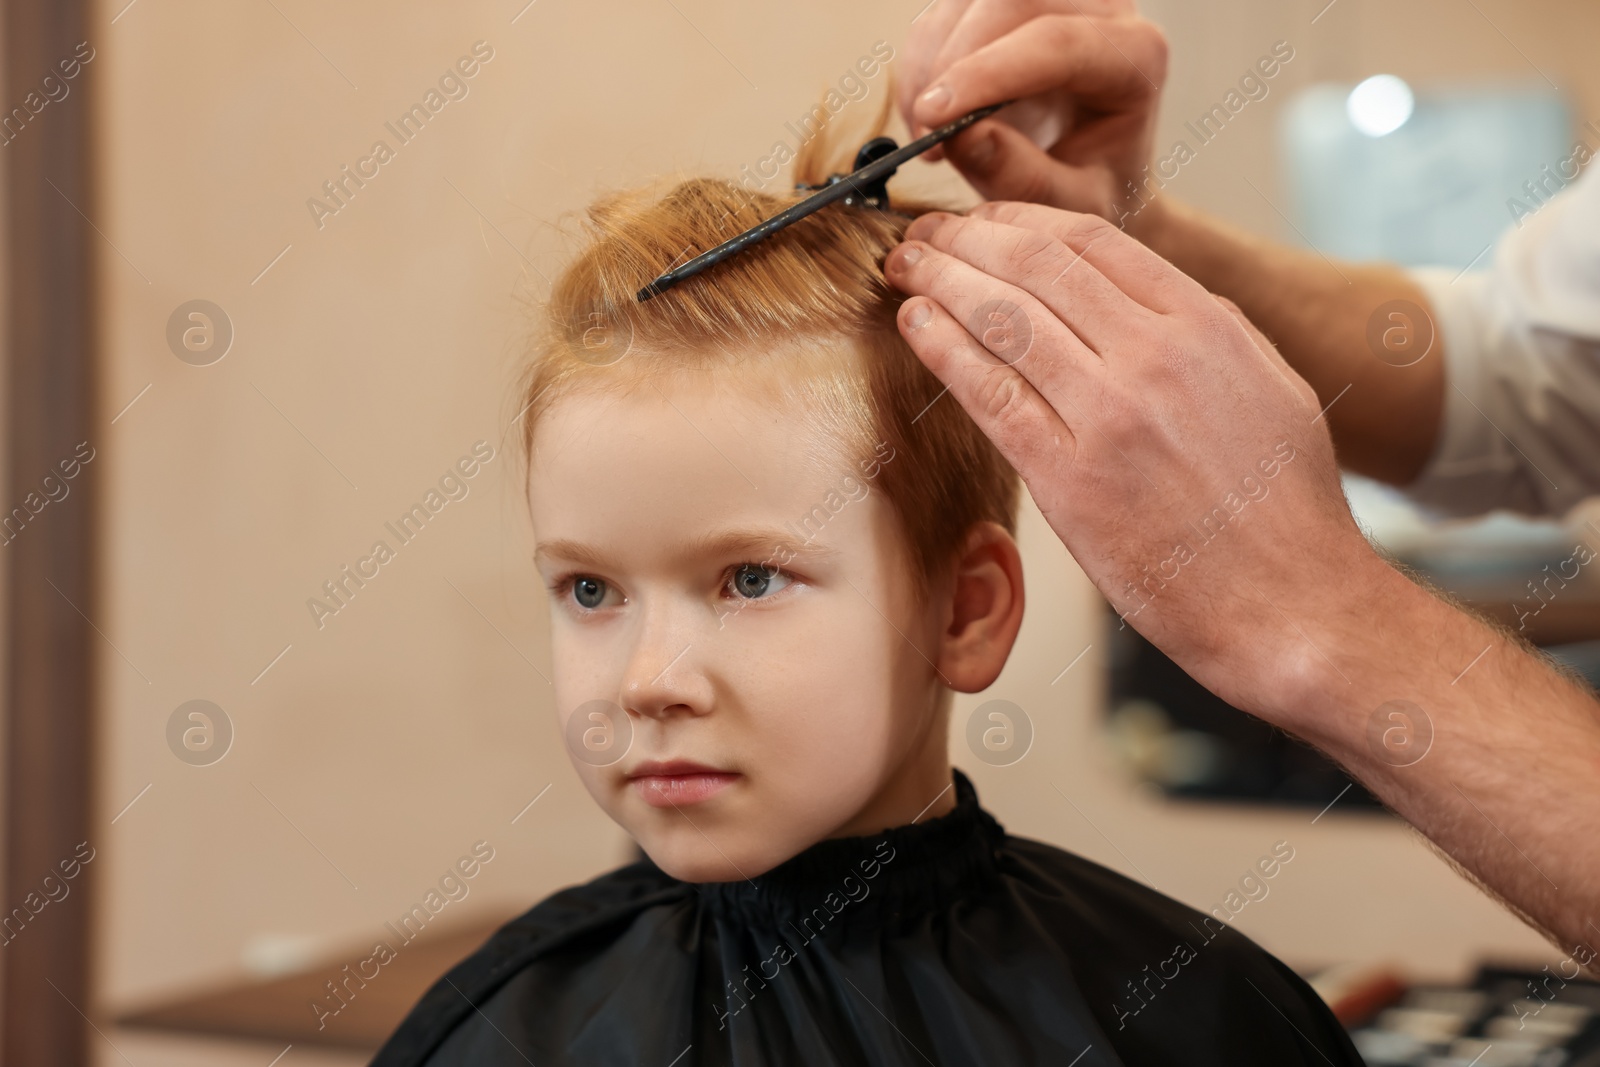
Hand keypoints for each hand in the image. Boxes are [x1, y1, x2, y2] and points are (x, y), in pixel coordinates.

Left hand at [883, 202, 1383, 716]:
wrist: (1295, 606)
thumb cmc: (1287, 511)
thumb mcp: (1273, 389)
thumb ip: (1214, 333)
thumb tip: (1158, 297)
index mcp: (1205, 327)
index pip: (1093, 241)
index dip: (1021, 219)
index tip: (984, 218)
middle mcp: (1154, 357)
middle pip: (1036, 266)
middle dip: (967, 236)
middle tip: (926, 230)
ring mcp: (1109, 417)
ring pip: (1004, 319)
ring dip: (941, 281)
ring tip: (905, 265)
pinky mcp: (1070, 482)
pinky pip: (990, 395)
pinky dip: (944, 349)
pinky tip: (915, 324)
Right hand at [898, 1, 1167, 234]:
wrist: (1094, 173)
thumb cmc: (1094, 188)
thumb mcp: (1071, 204)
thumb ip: (1026, 178)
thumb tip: (962, 137)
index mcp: (1134, 58)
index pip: (1057, 42)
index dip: (988, 73)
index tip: (934, 117)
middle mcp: (1100, 12)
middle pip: (1007, 1)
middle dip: (952, 62)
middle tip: (928, 134)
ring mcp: (1050, 1)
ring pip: (966, 3)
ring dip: (929, 65)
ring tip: (930, 136)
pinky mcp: (1005, 7)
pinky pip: (944, 16)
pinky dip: (920, 65)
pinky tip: (932, 118)